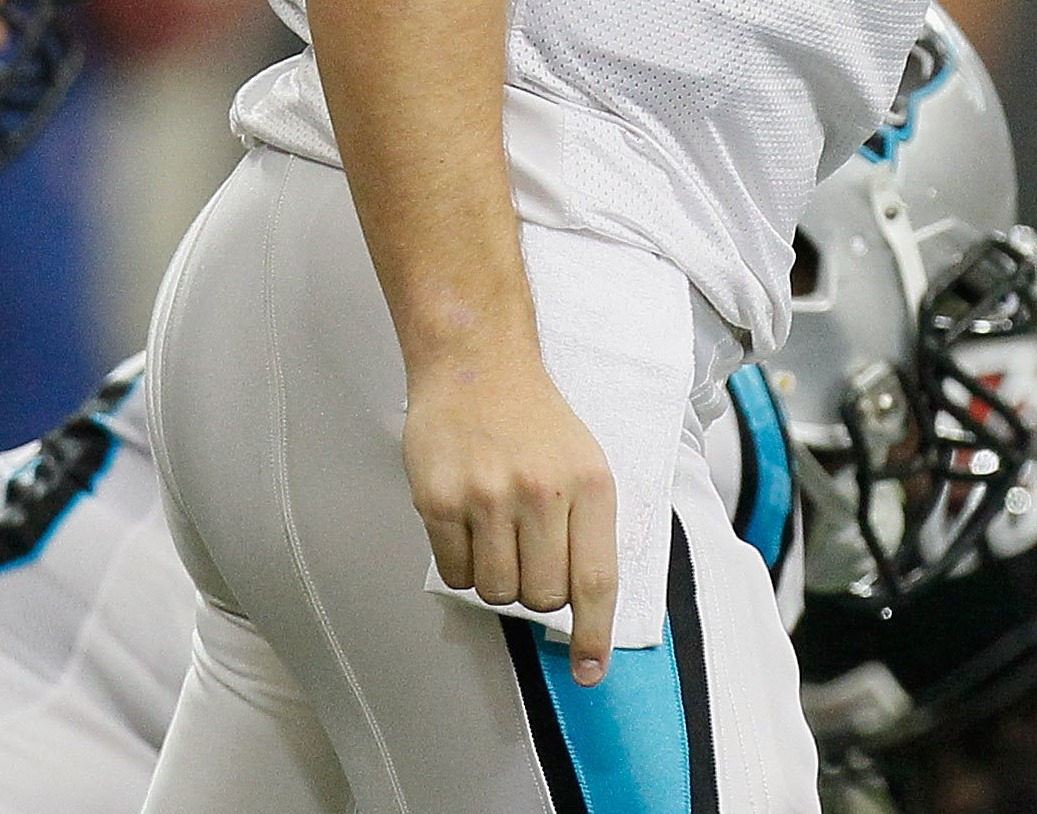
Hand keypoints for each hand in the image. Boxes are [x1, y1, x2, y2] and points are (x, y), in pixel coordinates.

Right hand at [403, 350, 619, 683]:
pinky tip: (468, 525)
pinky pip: (453, 573)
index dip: (595, 635)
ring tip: (499, 532)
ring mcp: (487, 498)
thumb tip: (583, 604)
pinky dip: (461, 564)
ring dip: (498, 577)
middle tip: (530, 553)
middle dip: (538, 592)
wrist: (478, 364)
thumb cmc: (536, 420)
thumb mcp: (586, 462)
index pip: (597, 581)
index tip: (592, 671)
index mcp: (591, 484)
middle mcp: (542, 493)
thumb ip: (586, 528)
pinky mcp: (439, 502)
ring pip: (496, 591)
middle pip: (542, 597)